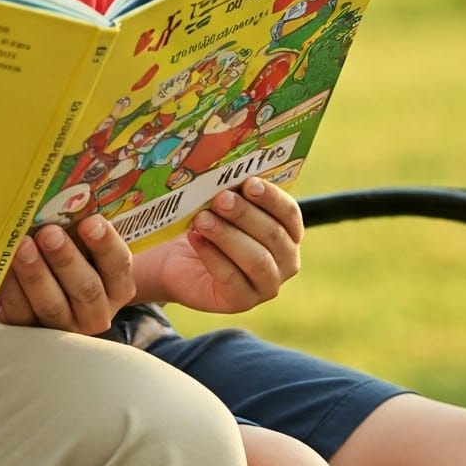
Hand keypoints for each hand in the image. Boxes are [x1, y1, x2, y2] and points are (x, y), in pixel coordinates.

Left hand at [0, 214, 135, 332]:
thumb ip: (81, 227)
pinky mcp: (31, 334)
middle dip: (66, 259)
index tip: (90, 222)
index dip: (105, 244)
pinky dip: (11, 289)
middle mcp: (95, 311)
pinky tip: (3, 267)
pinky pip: (21, 314)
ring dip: (36, 275)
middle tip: (49, 233)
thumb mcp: (83, 246)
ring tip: (22, 247)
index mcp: (116, 286)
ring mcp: (64, 327)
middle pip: (86, 288)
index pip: (118, 265)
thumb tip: (63, 192)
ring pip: (52, 305)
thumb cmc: (70, 258)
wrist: (45, 296)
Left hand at [131, 175, 303, 313]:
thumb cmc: (205, 222)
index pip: (290, 214)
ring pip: (256, 259)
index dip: (272, 198)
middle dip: (246, 215)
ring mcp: (266, 285)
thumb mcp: (221, 203)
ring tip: (202, 218)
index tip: (250, 182)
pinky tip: (195, 238)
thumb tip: (229, 163)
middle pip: (273, 236)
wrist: (176, 260)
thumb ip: (232, 189)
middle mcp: (285, 261)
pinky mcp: (241, 301)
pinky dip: (212, 255)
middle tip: (221, 198)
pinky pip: (232, 278)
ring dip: (228, 235)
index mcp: (288, 232)